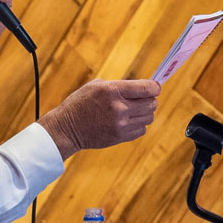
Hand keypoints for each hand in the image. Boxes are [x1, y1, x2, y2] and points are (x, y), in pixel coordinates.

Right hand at [41, 80, 159, 158]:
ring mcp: (120, 124)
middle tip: (142, 99)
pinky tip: (127, 121)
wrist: (67, 128)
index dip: (155, 87)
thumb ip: (120, 86)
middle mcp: (119, 107)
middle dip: (150, 99)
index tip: (155, 87)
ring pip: (149, 117)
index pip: (147, 88)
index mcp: (113, 90)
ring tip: (133, 111)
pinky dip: (138, 125)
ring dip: (145, 113)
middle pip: (151, 103)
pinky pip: (142, 130)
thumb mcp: (97, 86)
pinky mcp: (120, 137)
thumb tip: (144, 87)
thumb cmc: (81, 103)